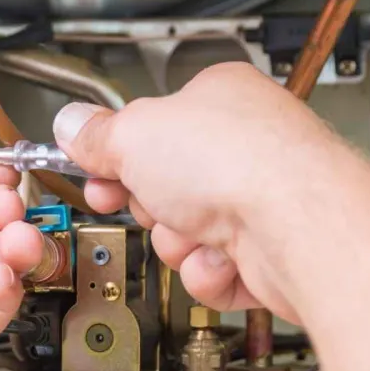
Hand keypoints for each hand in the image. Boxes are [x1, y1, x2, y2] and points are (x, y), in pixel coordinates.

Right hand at [53, 62, 356, 323]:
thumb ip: (97, 134)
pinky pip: (212, 271)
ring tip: (197, 230)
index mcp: (218, 97)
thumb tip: (71, 125)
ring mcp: (261, 199)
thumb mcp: (134, 134)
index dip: (116, 151)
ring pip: (184, 234)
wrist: (298, 227)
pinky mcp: (270, 253)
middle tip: (150, 200)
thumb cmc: (240, 163)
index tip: (95, 167)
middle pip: (164, 185)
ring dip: (178, 242)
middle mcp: (245, 145)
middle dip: (149, 204)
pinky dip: (209, 272)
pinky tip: (223, 258)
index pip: (152, 125)